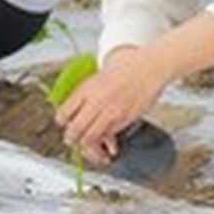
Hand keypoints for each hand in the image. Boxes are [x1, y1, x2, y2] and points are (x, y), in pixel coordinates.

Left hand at [54, 46, 172, 164]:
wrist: (151, 67)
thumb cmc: (129, 65)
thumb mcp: (101, 73)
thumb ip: (89, 91)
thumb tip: (78, 107)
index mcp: (87, 88)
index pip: (63, 114)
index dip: (62, 121)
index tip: (65, 123)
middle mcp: (97, 102)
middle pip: (74, 131)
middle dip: (72, 139)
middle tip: (73, 140)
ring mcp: (111, 112)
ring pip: (90, 139)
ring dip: (89, 147)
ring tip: (91, 148)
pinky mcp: (125, 120)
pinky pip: (109, 137)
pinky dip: (107, 144)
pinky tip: (109, 143)